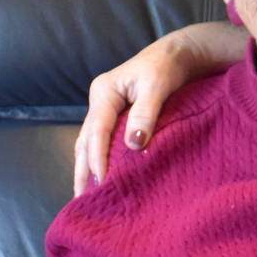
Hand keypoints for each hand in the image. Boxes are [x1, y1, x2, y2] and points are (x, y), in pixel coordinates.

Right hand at [72, 25, 236, 194]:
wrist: (176, 55)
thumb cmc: (167, 68)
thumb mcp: (157, 86)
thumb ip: (145, 114)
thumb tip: (133, 144)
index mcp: (104, 92)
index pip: (97, 131)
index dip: (98, 158)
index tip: (102, 182)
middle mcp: (99, 102)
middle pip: (85, 141)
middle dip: (82, 170)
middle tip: (81, 201)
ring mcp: (104, 110)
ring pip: (88, 144)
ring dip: (86, 169)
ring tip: (85, 197)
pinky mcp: (114, 118)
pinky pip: (101, 142)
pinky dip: (97, 161)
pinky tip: (99, 179)